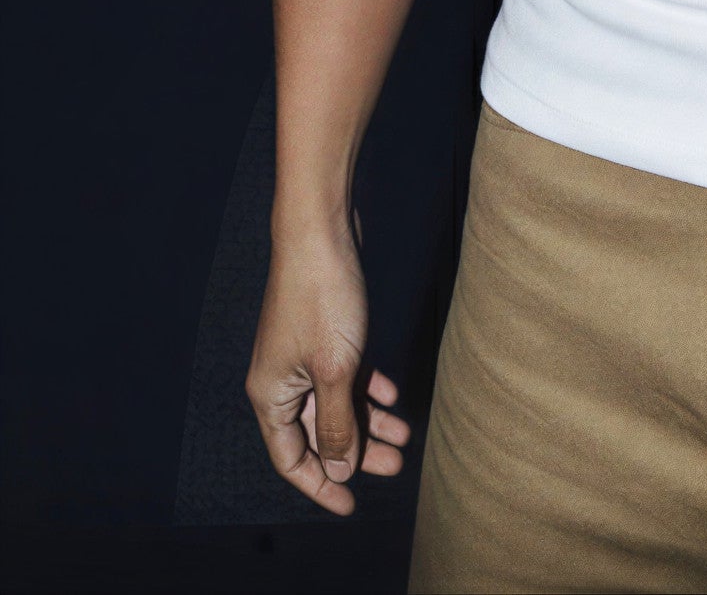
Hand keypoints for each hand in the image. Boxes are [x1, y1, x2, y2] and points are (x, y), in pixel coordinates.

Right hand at [246, 226, 411, 515]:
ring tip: (404, 436)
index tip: (351, 507)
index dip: (320, 485)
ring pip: (335, 402)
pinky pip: (343, 373)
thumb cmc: (323, 298)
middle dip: (355, 452)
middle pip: (317, 432)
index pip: (291, 459)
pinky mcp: (322, 331)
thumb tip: (339, 469)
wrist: (321, 230)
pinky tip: (392, 396)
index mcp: (271, 395)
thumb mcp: (336, 370)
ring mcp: (301, 353)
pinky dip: (367, 387)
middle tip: (395, 466)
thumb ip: (336, 424)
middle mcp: (281, 378)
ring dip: (368, 421)